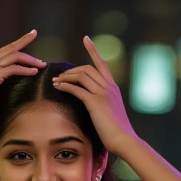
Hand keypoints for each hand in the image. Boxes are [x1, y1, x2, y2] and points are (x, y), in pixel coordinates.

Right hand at [0, 30, 46, 120]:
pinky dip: (26, 69)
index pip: (4, 50)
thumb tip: (4, 85)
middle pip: (10, 48)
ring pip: (14, 56)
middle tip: (34, 33)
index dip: (15, 45)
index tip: (26, 40)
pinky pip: (14, 68)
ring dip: (30, 59)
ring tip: (41, 64)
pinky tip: (34, 72)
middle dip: (24, 40)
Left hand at [52, 36, 137, 154]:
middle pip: (87, 69)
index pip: (102, 64)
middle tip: (60, 76)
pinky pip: (77, 89)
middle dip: (72, 70)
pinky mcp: (95, 102)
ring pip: (81, 76)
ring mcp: (102, 94)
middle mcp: (109, 87)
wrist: (124, 140)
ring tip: (56, 81)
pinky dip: (66, 86)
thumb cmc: (117, 133)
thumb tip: (97, 108)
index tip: (86, 39)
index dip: (93, 51)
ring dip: (66, 77)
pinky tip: (58, 87)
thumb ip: (105, 106)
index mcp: (113, 88)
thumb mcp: (112, 114)